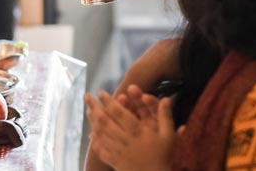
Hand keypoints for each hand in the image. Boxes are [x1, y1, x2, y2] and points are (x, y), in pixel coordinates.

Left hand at [85, 43, 178, 170]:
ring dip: (93, 121)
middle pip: (105, 121)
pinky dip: (95, 142)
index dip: (108, 101)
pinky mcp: (115, 162)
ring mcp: (118, 151)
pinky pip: (102, 150)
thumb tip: (166, 98)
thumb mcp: (168, 136)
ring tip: (88, 111)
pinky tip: (91, 135)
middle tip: (87, 97)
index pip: (119, 113)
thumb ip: (165, 116)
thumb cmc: (163, 157)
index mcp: (137, 131)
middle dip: (95, 107)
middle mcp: (124, 139)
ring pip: (101, 134)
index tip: (101, 92)